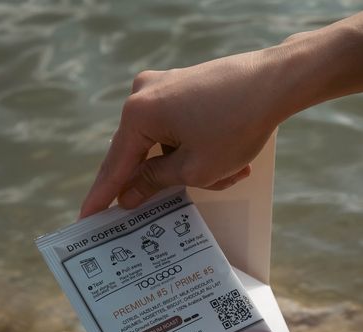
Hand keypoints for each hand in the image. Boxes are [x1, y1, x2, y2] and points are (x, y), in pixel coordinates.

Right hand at [80, 47, 286, 217]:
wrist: (276, 82)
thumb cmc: (236, 127)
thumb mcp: (194, 168)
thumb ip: (155, 183)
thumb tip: (128, 194)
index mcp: (139, 114)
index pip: (115, 167)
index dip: (102, 197)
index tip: (86, 218)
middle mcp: (144, 94)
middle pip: (142, 154)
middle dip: (166, 181)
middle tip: (167, 204)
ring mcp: (163, 87)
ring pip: (167, 145)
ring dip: (194, 166)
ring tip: (231, 173)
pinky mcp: (182, 86)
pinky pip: (180, 129)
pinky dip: (200, 149)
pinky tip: (231, 160)